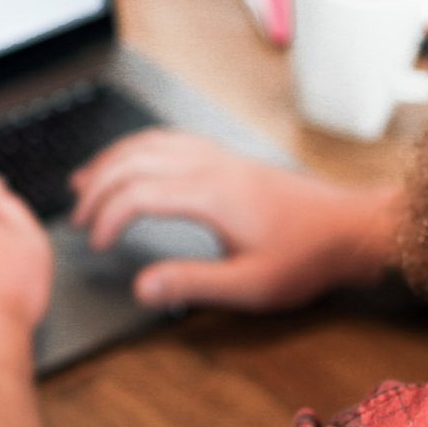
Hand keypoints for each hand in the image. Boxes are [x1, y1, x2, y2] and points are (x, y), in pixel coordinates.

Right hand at [71, 129, 397, 310]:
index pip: (137, 193)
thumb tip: (142, 288)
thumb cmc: (305, 257)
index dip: (106, 217)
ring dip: (111, 160)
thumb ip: (191, 284)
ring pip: (149, 142)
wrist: (349, 228)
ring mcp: (219, 156)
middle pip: (133, 160)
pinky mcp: (227, 157)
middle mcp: (210, 166)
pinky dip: (137, 147)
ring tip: (84, 182)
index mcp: (210, 195)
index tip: (96, 245)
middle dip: (97, 187)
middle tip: (78, 219)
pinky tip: (131, 161)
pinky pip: (169, 138)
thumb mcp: (250, 285)